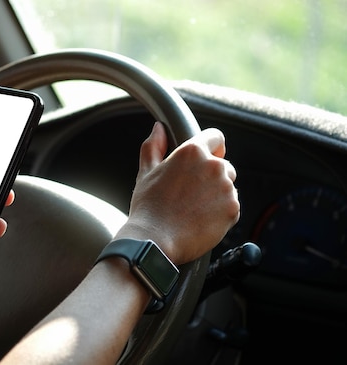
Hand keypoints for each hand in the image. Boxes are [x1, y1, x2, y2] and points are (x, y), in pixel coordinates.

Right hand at [115, 122, 239, 264]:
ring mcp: (226, 188)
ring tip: (192, 210)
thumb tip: (158, 129)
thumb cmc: (148, 207)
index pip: (215, 137)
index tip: (204, 160)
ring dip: (216, 196)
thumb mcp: (146, 172)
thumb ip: (154, 146)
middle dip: (211, 177)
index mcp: (191, 152)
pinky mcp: (233, 209)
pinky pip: (231, 207)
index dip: (212, 147)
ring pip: (228, 187)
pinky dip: (220, 214)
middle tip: (190, 195)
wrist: (155, 240)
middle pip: (223, 165)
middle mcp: (213, 165)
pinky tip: (200, 221)